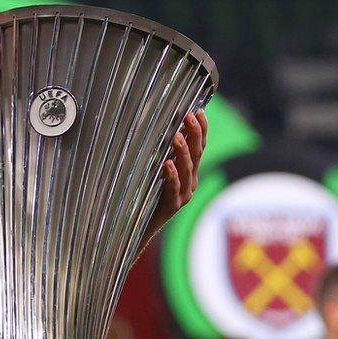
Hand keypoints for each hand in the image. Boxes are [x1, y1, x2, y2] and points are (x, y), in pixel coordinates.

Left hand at [146, 110, 207, 237]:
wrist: (136, 228)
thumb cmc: (142, 194)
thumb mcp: (154, 170)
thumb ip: (161, 152)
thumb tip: (156, 125)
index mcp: (188, 172)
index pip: (199, 146)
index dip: (201, 129)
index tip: (198, 110)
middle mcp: (190, 182)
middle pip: (196, 154)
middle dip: (195, 134)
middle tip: (189, 115)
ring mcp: (182, 195)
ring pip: (187, 170)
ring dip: (182, 151)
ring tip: (176, 136)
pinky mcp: (171, 206)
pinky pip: (172, 189)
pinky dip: (171, 176)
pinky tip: (166, 164)